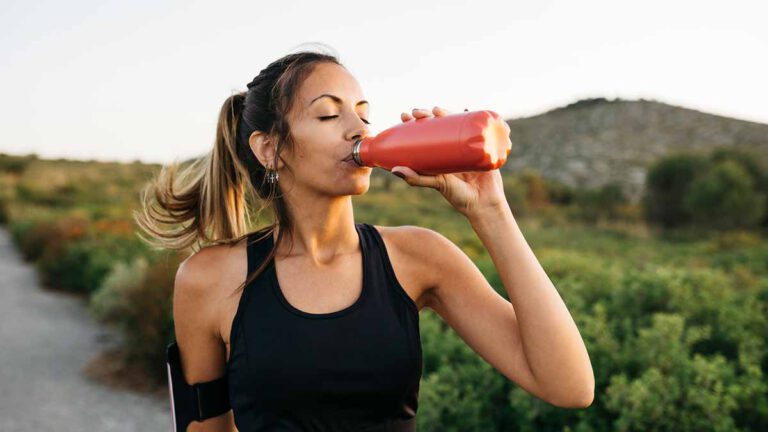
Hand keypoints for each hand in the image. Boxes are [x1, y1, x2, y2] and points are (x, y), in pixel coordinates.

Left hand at [392, 106, 508, 217]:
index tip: (405, 116)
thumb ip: (417, 178)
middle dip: (428, 115)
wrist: (486, 204)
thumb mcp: (437, 184)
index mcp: (440, 156)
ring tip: (436, 109)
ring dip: (446, 112)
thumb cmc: (460, 197)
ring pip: (456, 124)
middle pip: (440, 125)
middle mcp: (452, 149)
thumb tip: (394, 170)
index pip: (425, 134)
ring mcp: (467, 146)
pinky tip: (464, 109)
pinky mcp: (482, 146)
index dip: (415, 123)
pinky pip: (477, 129)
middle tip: (417, 112)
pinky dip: (472, 117)